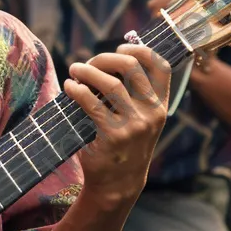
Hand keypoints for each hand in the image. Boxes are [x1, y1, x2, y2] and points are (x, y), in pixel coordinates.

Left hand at [63, 44, 170, 210]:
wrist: (118, 184)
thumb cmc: (124, 145)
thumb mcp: (140, 120)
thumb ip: (134, 94)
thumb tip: (110, 58)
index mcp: (161, 106)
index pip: (161, 66)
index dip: (141, 49)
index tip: (121, 47)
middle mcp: (151, 113)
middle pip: (131, 66)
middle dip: (105, 57)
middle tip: (89, 63)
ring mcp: (133, 125)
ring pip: (109, 82)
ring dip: (86, 70)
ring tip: (74, 70)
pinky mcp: (112, 135)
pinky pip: (91, 103)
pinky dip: (77, 90)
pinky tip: (70, 88)